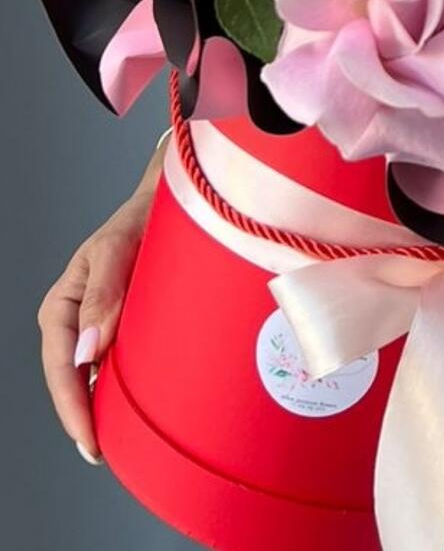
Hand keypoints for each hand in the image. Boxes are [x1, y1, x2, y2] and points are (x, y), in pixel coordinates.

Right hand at [37, 145, 163, 463]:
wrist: (170, 203)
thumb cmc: (141, 221)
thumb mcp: (117, 250)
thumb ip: (103, 294)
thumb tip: (87, 351)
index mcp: (62, 305)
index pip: (61, 367)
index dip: (72, 406)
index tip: (88, 439)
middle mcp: (76, 319)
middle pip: (73, 380)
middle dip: (84, 417)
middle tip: (103, 454)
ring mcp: (99, 325)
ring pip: (94, 376)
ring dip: (103, 406)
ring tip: (121, 441)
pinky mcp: (123, 325)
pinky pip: (116, 363)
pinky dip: (122, 387)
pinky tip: (136, 407)